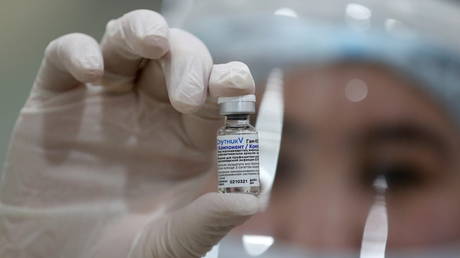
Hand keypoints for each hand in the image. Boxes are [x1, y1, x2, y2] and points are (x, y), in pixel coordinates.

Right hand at [0, 10, 259, 257]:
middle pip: (179, 57)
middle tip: (187, 95)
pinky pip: (68, 57)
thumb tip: (251, 199)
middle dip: (188, 61)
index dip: (228, 80)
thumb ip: (205, 222)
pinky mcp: (59, 100)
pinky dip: (78, 52)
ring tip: (150, 42)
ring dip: (142, 31)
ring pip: (128, 41)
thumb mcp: (169, 246)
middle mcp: (152, 111)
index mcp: (188, 137)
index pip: (216, 92)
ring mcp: (106, 101)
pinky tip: (90, 70)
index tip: (232, 86)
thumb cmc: (117, 256)